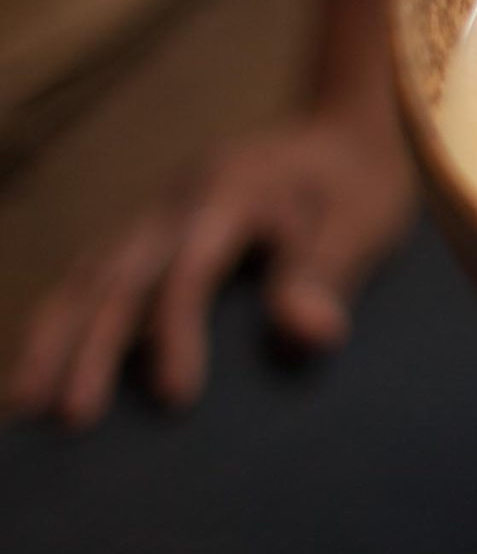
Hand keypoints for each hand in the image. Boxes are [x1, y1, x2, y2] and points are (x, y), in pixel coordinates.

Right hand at [5, 109, 415, 428]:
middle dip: (91, 347)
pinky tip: (40, 367)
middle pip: (121, 275)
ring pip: (91, 273)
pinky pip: (94, 273)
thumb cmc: (361, 184)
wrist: (344, 134)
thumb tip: (310, 335)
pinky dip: (64, 319)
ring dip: (55, 336)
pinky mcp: (151, 231)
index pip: (190, 269)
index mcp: (233, 191)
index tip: (176, 398)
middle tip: (70, 419)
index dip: (176, 331)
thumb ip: (329, 273)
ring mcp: (158, 211)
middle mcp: (180, 198)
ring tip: (25, 406)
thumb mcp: (366, 220)